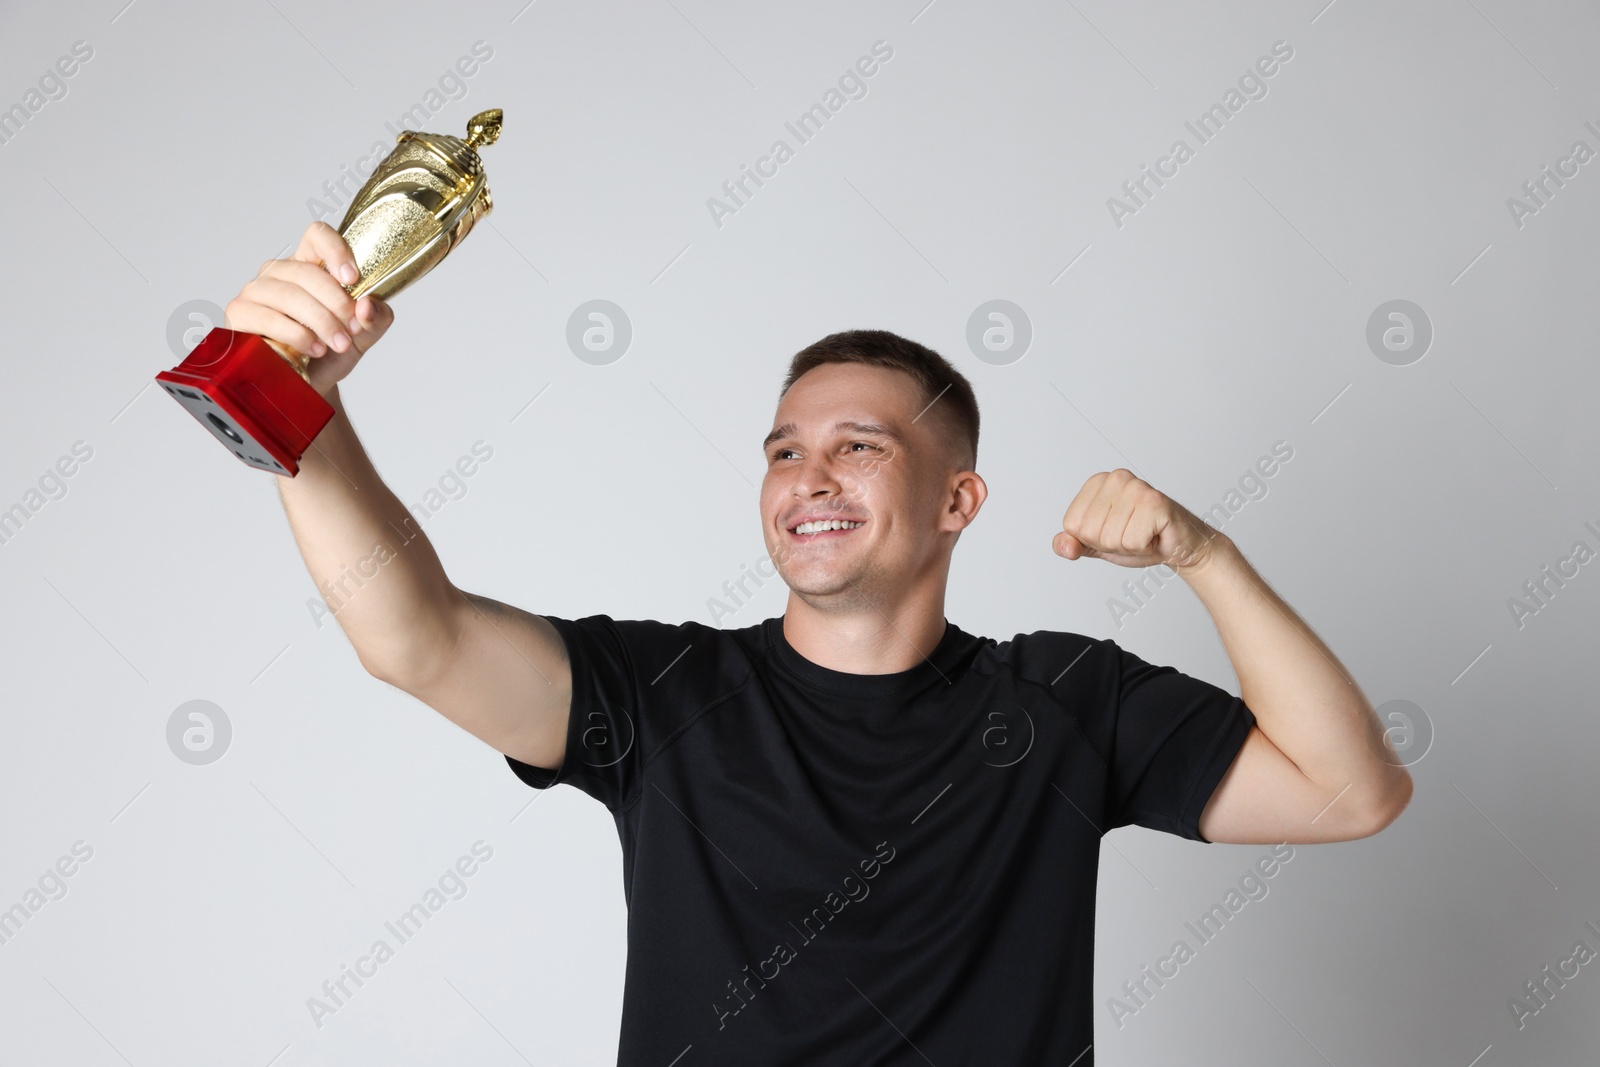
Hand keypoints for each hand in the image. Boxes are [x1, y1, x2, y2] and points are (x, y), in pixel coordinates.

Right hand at [222, 221, 394, 397]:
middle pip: (306, 271)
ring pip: (288, 295)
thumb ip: (376, 318)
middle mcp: (279, 272)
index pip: (317, 236)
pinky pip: (266, 318)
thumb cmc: (333, 351)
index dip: (336, 251)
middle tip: (352, 329)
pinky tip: (313, 349)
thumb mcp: (364, 334)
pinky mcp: (239, 315)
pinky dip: (295, 334)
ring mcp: (255, 291)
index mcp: (310, 265)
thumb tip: (367, 305)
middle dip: (336, 302)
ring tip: (338, 344)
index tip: (353, 279)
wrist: (312, 384)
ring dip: (320, 321)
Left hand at [1051, 468, 1221, 571]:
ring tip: (1145, 534)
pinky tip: (1155, 535)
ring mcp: (1135, 487)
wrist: (1179, 546)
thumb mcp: (1098, 544)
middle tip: (1133, 534)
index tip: (1116, 532)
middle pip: (1090, 532)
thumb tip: (1063, 546)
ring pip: (1110, 539)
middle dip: (1112, 545)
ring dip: (1129, 547)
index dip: (1093, 539)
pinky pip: (1132, 542)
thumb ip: (1075, 544)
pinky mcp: (1154, 503)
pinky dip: (1144, 548)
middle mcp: (1115, 478)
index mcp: (1096, 483)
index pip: (1073, 525)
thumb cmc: (1141, 539)